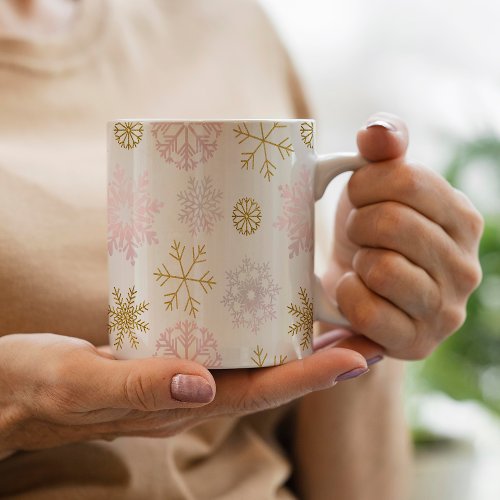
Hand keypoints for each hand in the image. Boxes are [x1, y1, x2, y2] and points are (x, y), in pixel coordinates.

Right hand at [0, 333, 366, 452]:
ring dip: (301, 347)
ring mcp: (183, 378)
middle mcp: (191, 395)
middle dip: (324, 361)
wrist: (14, 387)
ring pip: (256, 364)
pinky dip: (262, 333)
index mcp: (177, 407)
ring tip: (343, 320)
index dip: (310, 377)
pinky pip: (229, 347)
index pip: (258, 393)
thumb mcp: (77, 383)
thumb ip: (133, 385)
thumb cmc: (39, 387)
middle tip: (372, 332)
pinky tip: (275, 311)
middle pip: (271, 380)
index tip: (358, 357)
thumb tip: (197, 385)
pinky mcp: (171, 356)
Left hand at [322, 113, 482, 359]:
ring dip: (356, 262)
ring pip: (382, 269)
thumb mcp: (375, 184)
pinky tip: (355, 290)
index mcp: (462, 218)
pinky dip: (348, 296)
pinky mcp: (417, 342)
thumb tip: (376, 132)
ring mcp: (445, 309)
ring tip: (361, 264)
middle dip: (358, 224)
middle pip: (391, 223)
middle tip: (358, 234)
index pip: (407, 181)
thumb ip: (384, 147)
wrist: (356, 289)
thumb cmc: (367, 233)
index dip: (364, 185)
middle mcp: (465, 266)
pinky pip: (368, 312)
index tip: (357, 196)